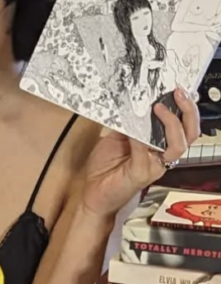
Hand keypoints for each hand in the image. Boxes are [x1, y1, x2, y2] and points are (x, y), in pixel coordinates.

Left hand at [81, 87, 199, 219]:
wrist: (93, 193)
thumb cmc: (106, 168)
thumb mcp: (117, 137)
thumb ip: (129, 124)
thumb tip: (134, 104)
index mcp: (160, 146)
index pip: (184, 126)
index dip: (186, 108)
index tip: (178, 90)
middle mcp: (163, 156)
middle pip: (190, 134)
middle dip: (188, 112)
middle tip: (178, 94)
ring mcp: (155, 166)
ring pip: (178, 145)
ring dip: (171, 124)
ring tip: (159, 108)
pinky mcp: (142, 174)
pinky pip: (146, 154)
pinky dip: (140, 139)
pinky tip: (133, 129)